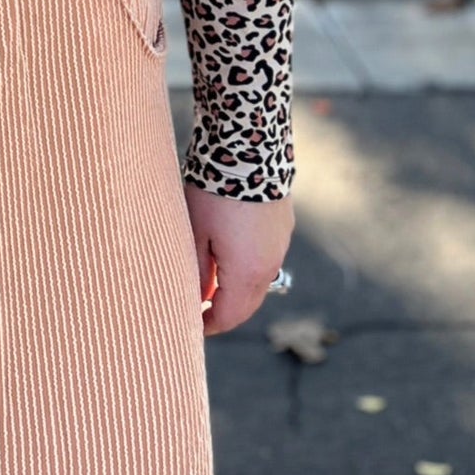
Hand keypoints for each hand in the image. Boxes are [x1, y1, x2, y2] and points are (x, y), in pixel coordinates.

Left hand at [183, 184, 294, 336]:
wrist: (250, 149)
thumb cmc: (215, 191)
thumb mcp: (196, 231)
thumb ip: (197, 270)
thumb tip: (197, 298)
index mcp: (247, 273)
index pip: (229, 316)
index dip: (209, 325)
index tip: (191, 325)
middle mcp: (269, 265)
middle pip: (247, 305)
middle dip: (224, 312)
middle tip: (200, 310)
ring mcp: (280, 246)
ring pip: (258, 283)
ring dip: (237, 290)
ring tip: (210, 283)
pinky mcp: (283, 228)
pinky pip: (266, 261)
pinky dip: (248, 269)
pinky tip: (229, 257)